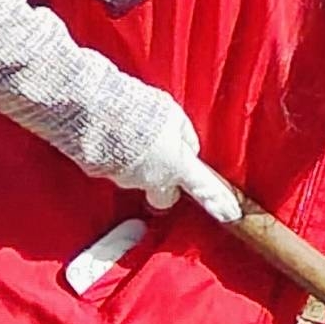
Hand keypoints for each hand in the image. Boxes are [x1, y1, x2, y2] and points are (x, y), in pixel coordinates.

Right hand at [99, 88, 242, 222]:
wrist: (93, 111)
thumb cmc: (137, 110)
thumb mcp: (174, 116)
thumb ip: (185, 135)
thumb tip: (188, 147)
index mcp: (176, 164)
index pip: (203, 187)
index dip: (218, 201)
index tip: (231, 213)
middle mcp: (151, 179)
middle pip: (164, 195)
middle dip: (166, 184)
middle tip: (163, 162)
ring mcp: (125, 178)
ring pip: (137, 180)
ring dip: (139, 164)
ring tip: (133, 136)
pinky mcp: (100, 173)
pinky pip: (114, 169)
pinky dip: (117, 157)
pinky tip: (114, 137)